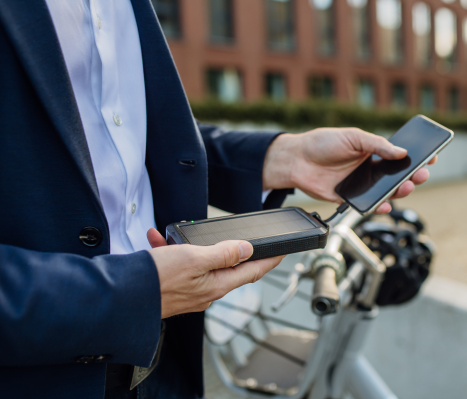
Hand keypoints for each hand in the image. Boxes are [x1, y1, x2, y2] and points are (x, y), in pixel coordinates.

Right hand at [147, 228, 283, 317]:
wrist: (120, 297)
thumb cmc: (156, 280)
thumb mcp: (194, 258)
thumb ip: (223, 253)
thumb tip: (247, 249)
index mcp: (217, 285)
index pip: (252, 272)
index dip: (269, 260)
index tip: (283, 252)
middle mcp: (206, 291)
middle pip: (230, 267)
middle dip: (230, 248)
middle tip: (234, 235)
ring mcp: (191, 291)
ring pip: (202, 262)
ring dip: (195, 245)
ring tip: (181, 232)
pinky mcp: (174, 288)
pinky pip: (180, 265)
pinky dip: (173, 250)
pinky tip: (160, 240)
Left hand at [262, 128, 436, 213]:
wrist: (297, 160)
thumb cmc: (322, 143)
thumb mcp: (352, 137)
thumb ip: (377, 145)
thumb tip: (402, 152)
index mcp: (373, 151)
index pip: (400, 155)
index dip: (417, 156)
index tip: (431, 156)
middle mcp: (370, 169)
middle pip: (398, 176)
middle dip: (413, 175)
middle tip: (421, 174)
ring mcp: (361, 184)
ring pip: (387, 191)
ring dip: (400, 191)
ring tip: (406, 187)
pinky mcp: (350, 198)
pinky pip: (369, 204)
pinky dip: (379, 206)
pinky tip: (385, 203)